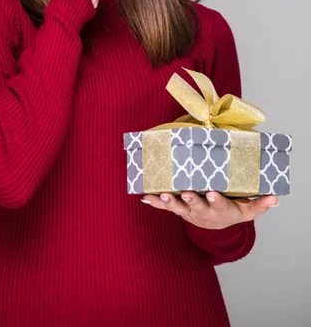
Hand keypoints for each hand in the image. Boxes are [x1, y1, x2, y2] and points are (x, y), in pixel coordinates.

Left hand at [141, 190, 279, 229]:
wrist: (215, 227)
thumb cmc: (232, 211)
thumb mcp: (247, 210)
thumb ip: (259, 204)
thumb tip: (275, 198)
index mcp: (220, 209)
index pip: (218, 204)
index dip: (215, 199)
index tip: (212, 193)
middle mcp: (203, 211)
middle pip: (196, 206)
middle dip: (191, 200)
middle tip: (185, 194)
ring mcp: (189, 211)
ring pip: (178, 208)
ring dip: (169, 202)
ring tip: (161, 195)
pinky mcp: (178, 209)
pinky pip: (165, 207)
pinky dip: (155, 203)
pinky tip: (145, 197)